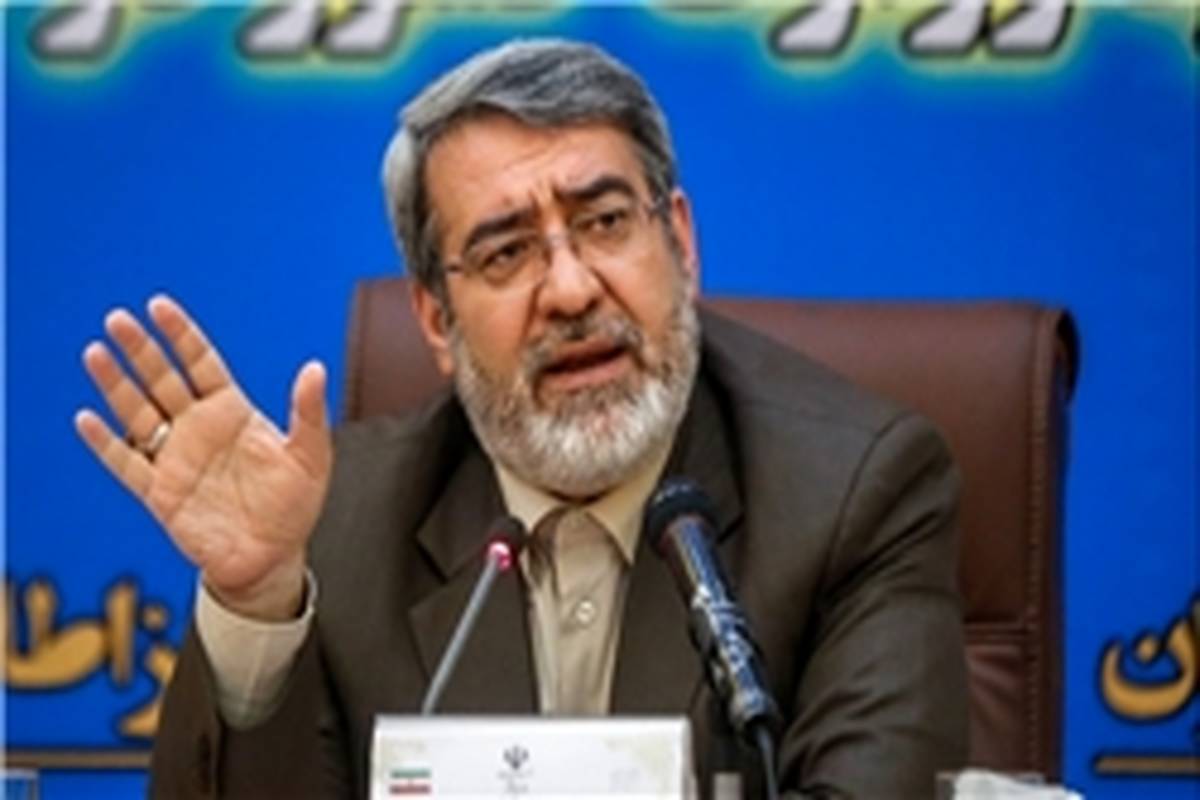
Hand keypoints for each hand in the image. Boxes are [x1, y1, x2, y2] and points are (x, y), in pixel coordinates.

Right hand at [75, 295, 331, 620]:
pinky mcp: (159, 492)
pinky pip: (126, 463)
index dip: (181, 334)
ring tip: (96, 353)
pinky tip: (88, 418)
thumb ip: (309, 412)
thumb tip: (314, 368)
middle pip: (162, 379)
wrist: (273, 557)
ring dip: (116, 385)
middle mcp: (199, 428)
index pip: (201, 363)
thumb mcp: (311, 456)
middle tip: (117, 319)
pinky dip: (106, 443)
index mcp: (233, 412)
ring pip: (137, 413)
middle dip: (140, 349)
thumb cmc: (294, 506)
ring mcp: (175, 458)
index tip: (159, 306)